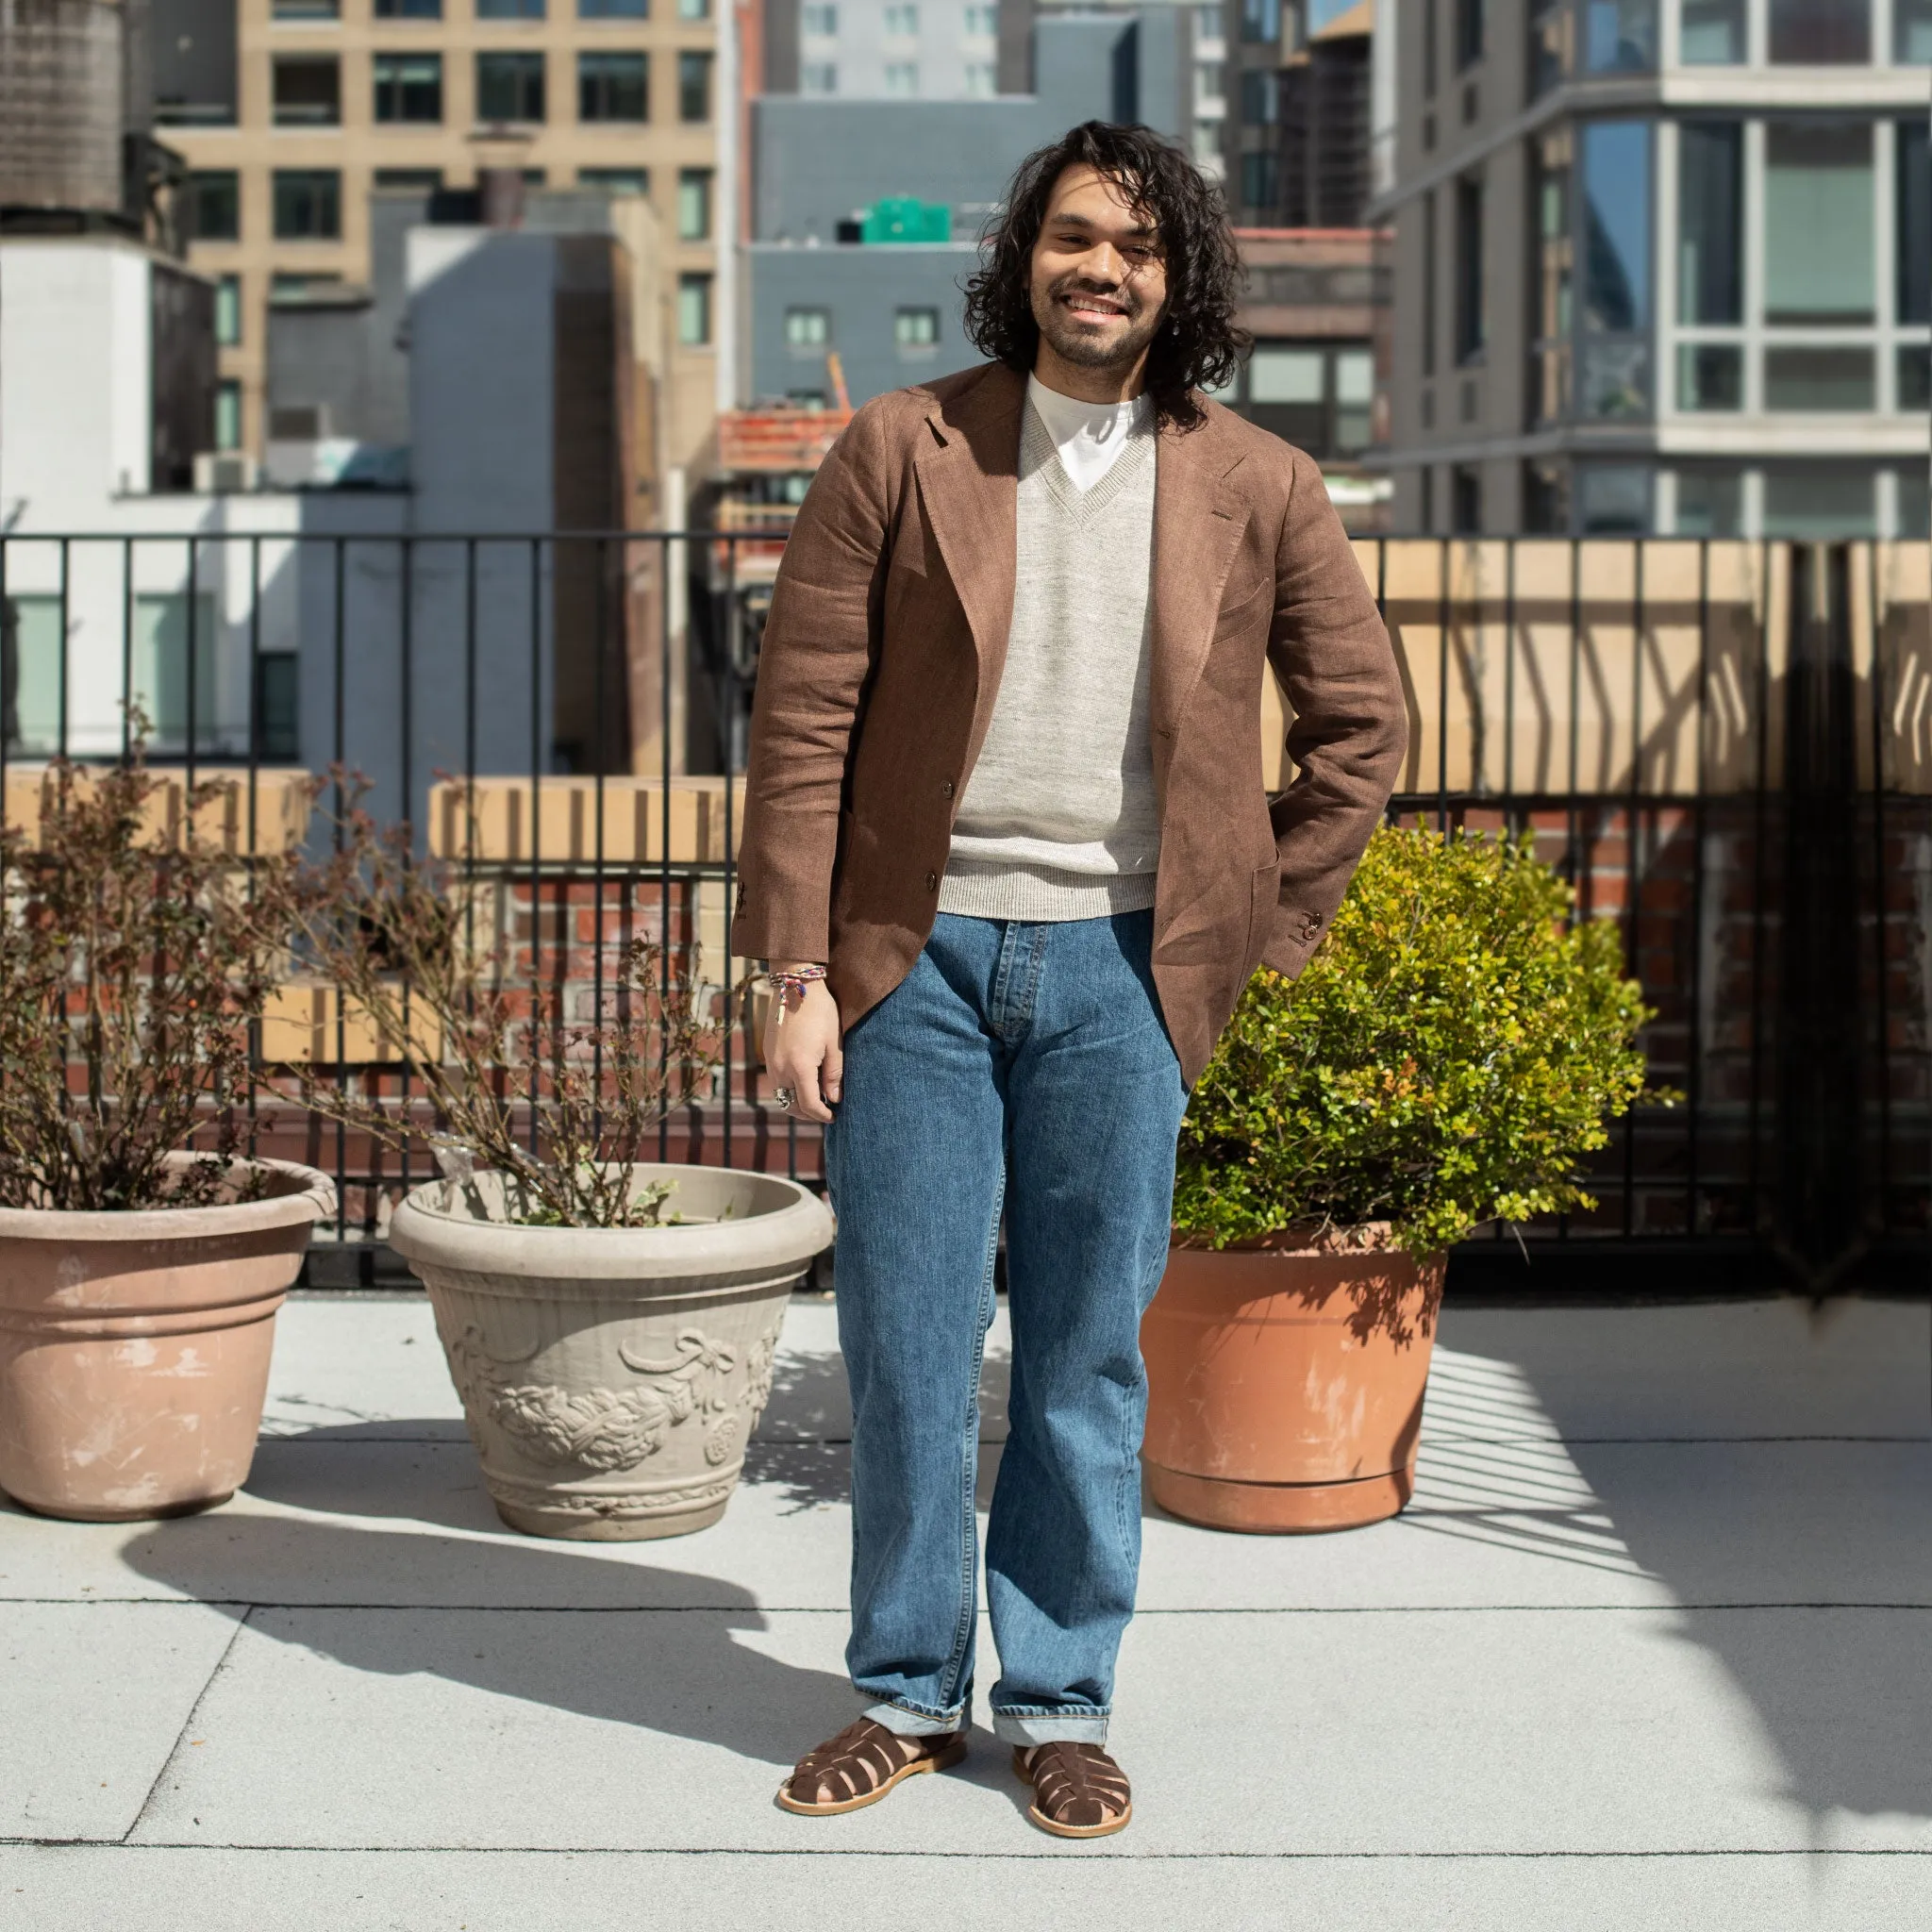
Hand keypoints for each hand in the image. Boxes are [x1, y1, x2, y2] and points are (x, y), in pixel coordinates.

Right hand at [763, 975, 842, 1123]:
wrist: (794, 985)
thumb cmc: (820, 1012)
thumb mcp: (833, 1043)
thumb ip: (833, 1074)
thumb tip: (835, 1099)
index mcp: (799, 1067)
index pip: (809, 1105)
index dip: (822, 1115)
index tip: (834, 1117)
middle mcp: (780, 1068)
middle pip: (790, 1105)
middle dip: (808, 1114)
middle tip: (826, 1111)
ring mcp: (770, 1061)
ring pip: (780, 1095)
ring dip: (796, 1102)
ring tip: (816, 1098)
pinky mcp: (767, 1054)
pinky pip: (776, 1082)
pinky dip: (788, 1089)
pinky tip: (803, 1082)